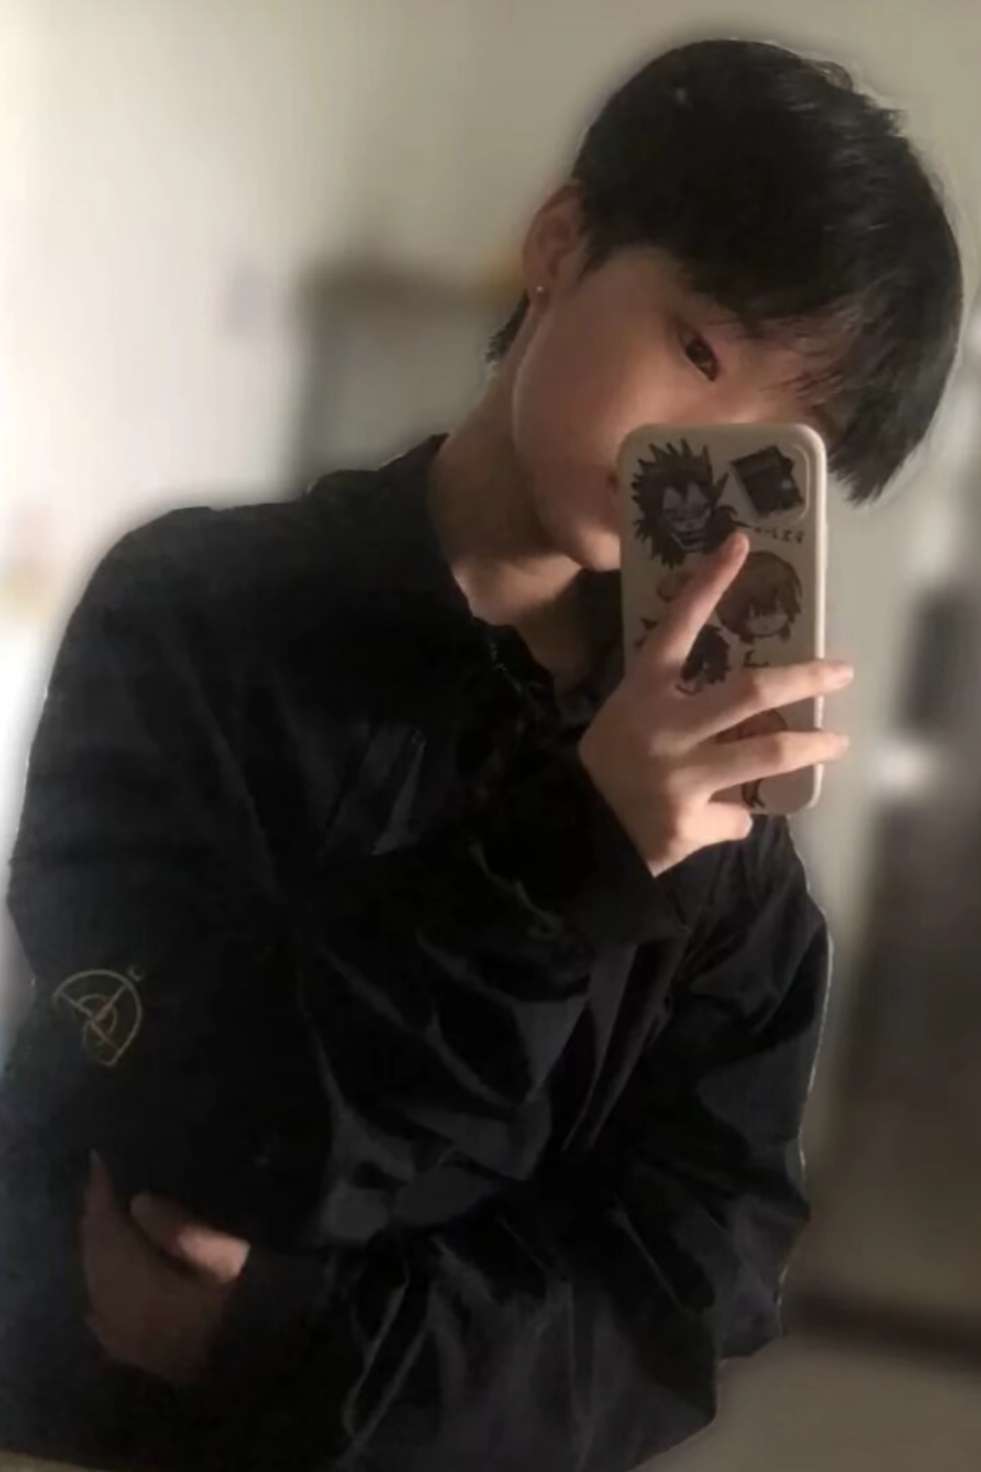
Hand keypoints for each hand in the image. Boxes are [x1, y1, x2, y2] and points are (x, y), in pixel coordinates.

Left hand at [81, 1151, 249, 1384]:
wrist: (266, 1373)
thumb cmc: (254, 1307)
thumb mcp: (230, 1260)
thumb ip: (182, 1231)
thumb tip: (139, 1201)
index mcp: (144, 1288)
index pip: (111, 1231)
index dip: (102, 1195)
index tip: (100, 1160)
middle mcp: (124, 1314)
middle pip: (98, 1258)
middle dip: (96, 1218)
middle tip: (99, 1183)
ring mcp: (127, 1340)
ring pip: (97, 1286)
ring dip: (96, 1250)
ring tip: (102, 1218)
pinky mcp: (139, 1357)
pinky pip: (103, 1319)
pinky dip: (100, 1293)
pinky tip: (98, 1289)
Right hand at [578, 531, 853, 877]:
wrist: (578, 831)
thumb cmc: (610, 764)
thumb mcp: (628, 716)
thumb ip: (676, 704)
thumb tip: (747, 708)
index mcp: (643, 691)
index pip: (678, 625)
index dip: (709, 582)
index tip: (742, 543)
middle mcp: (664, 727)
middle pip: (748, 692)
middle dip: (803, 679)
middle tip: (840, 672)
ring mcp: (677, 776)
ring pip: (765, 755)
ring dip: (810, 747)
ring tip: (836, 743)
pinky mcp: (687, 822)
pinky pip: (736, 815)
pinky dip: (736, 815)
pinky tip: (721, 817)